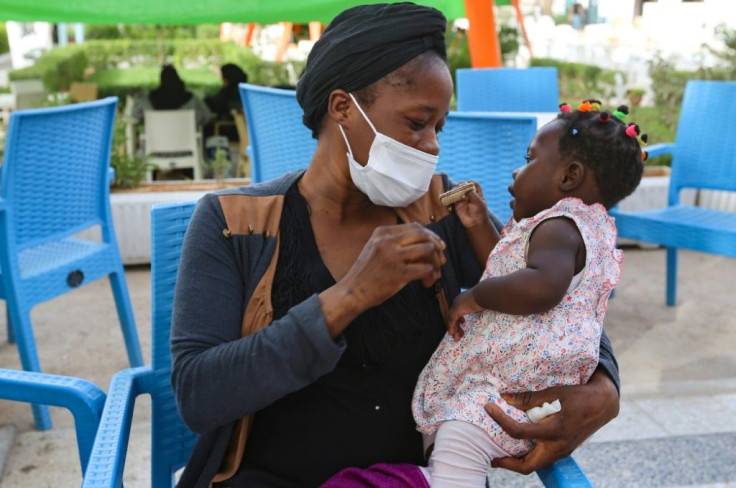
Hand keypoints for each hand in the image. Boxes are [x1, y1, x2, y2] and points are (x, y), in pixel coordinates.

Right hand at [320, 223, 446, 336]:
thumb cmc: (367, 272)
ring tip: (434, 273)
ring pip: (428, 250)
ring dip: (436, 263)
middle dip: (437, 246)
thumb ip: (394, 239)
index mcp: (382, 232)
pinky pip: (426, 269)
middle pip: (424, 235)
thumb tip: (424, 235)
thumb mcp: (375, 247)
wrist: (353, 292)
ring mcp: (393, 257)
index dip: (430, 236)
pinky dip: (431, 275)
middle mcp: (387, 241)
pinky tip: (427, 283)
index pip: (415, 227)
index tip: (437, 246)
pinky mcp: (399, 274)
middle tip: (441, 260)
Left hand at [447, 289, 482, 340]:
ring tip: (455, 337)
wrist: (483, 294)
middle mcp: (457, 301)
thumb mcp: (479, 304)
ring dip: (454, 329)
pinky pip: (452, 320)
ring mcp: (456, 305)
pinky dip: (451, 327)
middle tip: (457, 334)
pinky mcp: (456, 309)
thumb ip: (475, 308)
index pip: (458, 311)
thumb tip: (480, 309)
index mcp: (462, 300)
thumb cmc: (484, 298)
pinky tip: (452, 333)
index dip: (459, 318)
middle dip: (456, 326)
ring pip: (452, 319)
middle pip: (454, 316)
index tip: (462, 324)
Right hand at [453, 182, 487, 229]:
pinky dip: (452, 196)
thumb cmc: (480, 212)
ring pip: (458, 192)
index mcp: (477, 194)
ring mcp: (463, 200)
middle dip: (462, 185)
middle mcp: (469, 196)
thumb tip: (463, 185)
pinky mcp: (457, 205)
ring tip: (456, 191)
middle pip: (464, 187)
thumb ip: (471, 193)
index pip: (474, 185)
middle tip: (460, 186)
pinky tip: (453, 196)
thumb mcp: (478, 201)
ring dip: (456, 190)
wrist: (476, 223)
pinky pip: (453, 198)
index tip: (468, 183)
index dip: (471, 182)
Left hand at [484, 368, 618, 474]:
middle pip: (527, 466)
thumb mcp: (555, 392)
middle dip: (506, 463)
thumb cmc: (580, 396)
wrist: (603, 405)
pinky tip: (518, 446)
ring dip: (516, 462)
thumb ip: (530, 397)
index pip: (519, 432)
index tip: (488, 407)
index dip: (500, 420)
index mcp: (554, 431)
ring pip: (535, 465)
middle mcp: (558, 447)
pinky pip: (542, 459)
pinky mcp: (563, 450)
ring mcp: (562, 452)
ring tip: (500, 452)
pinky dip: (527, 456)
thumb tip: (505, 397)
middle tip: (490, 456)